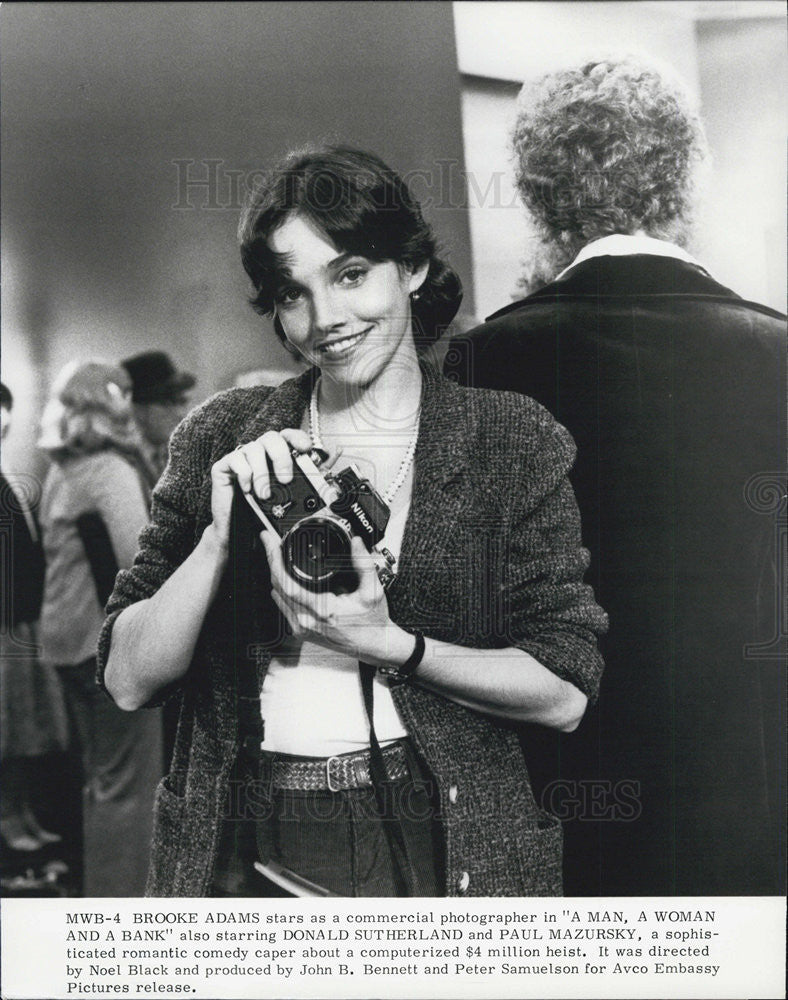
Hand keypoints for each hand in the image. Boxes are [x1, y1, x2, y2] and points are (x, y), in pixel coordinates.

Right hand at [209, 428, 312, 543]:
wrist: (239, 532)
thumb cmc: (264, 513)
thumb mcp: (292, 495)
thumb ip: (311, 476)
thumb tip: (333, 459)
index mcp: (275, 455)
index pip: (287, 435)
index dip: (297, 437)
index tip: (305, 448)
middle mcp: (259, 453)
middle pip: (271, 437)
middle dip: (281, 456)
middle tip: (286, 479)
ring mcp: (241, 458)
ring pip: (254, 448)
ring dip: (262, 473)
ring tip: (264, 494)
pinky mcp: (223, 467)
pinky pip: (235, 459)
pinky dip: (244, 474)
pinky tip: (247, 489)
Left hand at [262, 532, 400, 663]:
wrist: (373, 645)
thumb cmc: (372, 621)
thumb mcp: (373, 590)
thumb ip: (363, 563)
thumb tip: (355, 542)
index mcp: (322, 610)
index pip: (286, 583)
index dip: (274, 559)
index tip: (270, 541)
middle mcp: (307, 621)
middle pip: (276, 586)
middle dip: (272, 561)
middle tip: (272, 541)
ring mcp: (301, 628)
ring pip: (277, 596)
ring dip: (276, 575)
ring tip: (279, 556)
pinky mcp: (300, 632)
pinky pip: (283, 606)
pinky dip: (282, 589)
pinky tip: (289, 578)